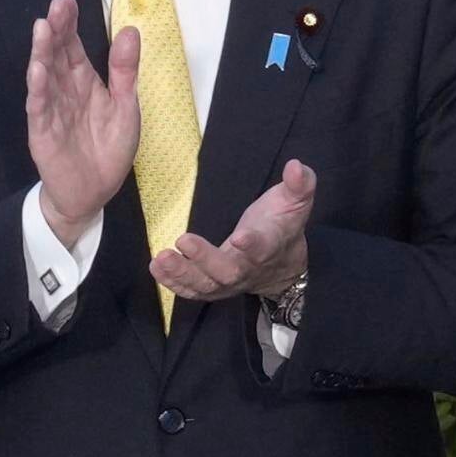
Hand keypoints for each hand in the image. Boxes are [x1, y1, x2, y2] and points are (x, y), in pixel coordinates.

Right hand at [23, 0, 141, 244]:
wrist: (93, 193)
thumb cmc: (108, 150)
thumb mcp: (126, 107)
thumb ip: (125, 72)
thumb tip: (130, 30)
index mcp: (84, 82)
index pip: (73, 47)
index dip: (69, 24)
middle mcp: (64, 91)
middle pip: (56, 55)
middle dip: (55, 30)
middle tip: (55, 6)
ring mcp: (51, 110)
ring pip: (44, 76)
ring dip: (42, 52)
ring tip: (42, 28)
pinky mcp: (43, 132)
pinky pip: (39, 108)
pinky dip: (38, 89)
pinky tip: (37, 70)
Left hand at [154, 160, 316, 302]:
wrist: (283, 266)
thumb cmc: (283, 226)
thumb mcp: (296, 202)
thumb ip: (299, 184)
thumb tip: (295, 165)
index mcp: (270, 246)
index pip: (263, 248)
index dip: (252, 244)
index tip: (239, 236)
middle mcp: (248, 269)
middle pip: (228, 271)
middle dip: (205, 259)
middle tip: (183, 240)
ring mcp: (228, 282)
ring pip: (205, 285)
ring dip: (182, 273)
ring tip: (160, 258)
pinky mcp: (212, 288)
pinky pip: (192, 291)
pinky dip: (173, 283)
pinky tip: (155, 268)